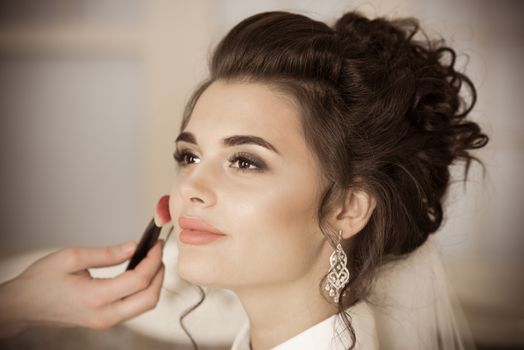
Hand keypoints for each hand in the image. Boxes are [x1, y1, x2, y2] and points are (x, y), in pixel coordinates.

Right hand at [0, 240, 164, 336]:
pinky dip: (144, 291)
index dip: (153, 260)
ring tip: (152, 260)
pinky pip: (134, 308)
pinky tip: (141, 274)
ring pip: (145, 306)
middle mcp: (104, 315)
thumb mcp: (71, 257)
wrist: (24, 305)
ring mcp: (106, 321)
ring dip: (154, 283)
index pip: (139, 280)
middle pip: (149, 298)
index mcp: (95, 298)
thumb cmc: (42, 282)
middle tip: (159, 252)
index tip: (157, 244)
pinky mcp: (105, 321)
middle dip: (160, 273)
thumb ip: (106, 253)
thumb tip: (133, 247)